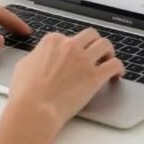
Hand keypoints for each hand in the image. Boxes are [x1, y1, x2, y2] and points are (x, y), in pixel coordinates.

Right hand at [8, 27, 123, 128]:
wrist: (34, 108)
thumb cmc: (25, 92)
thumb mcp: (24, 65)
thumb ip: (37, 56)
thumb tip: (41, 58)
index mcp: (52, 41)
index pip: (68, 37)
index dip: (73, 47)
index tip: (75, 55)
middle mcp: (70, 46)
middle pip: (91, 35)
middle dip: (94, 42)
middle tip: (97, 52)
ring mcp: (83, 60)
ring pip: (105, 45)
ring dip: (109, 52)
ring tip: (109, 60)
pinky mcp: (95, 76)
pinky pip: (114, 64)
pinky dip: (118, 68)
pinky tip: (117, 74)